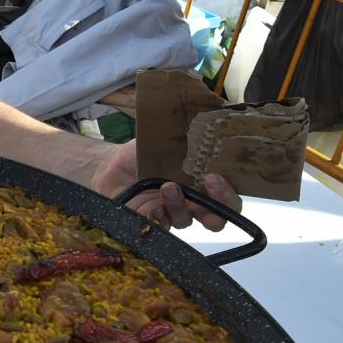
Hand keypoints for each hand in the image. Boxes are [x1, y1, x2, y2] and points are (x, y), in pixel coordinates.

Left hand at [91, 140, 239, 230]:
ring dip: (179, 205)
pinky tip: (154, 208)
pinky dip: (159, 219)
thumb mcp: (170, 139)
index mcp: (203, 185)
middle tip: (206, 187)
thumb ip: (191, 136)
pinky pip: (159, 227)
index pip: (228, 199)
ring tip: (168, 187)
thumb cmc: (147, 152)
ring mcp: (170, 214)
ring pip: (184, 221)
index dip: (228, 195)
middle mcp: (192, 204)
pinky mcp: (148, 220)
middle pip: (215, 218)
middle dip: (215, 209)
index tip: (215, 177)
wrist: (114, 163)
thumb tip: (211, 115)